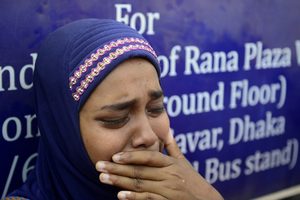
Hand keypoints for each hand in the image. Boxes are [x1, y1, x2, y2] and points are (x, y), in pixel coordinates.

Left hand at [95, 131, 223, 199]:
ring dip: (120, 182)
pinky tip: (120, 196)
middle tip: (99, 166)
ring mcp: (168, 190)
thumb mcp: (184, 163)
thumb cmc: (194, 181)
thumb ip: (173, 147)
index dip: (131, 156)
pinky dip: (134, 198)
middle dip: (117, 169)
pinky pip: (148, 199)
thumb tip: (168, 130)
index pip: (149, 157)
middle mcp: (169, 175)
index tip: (114, 156)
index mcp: (171, 164)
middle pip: (140, 171)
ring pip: (140, 185)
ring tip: (103, 179)